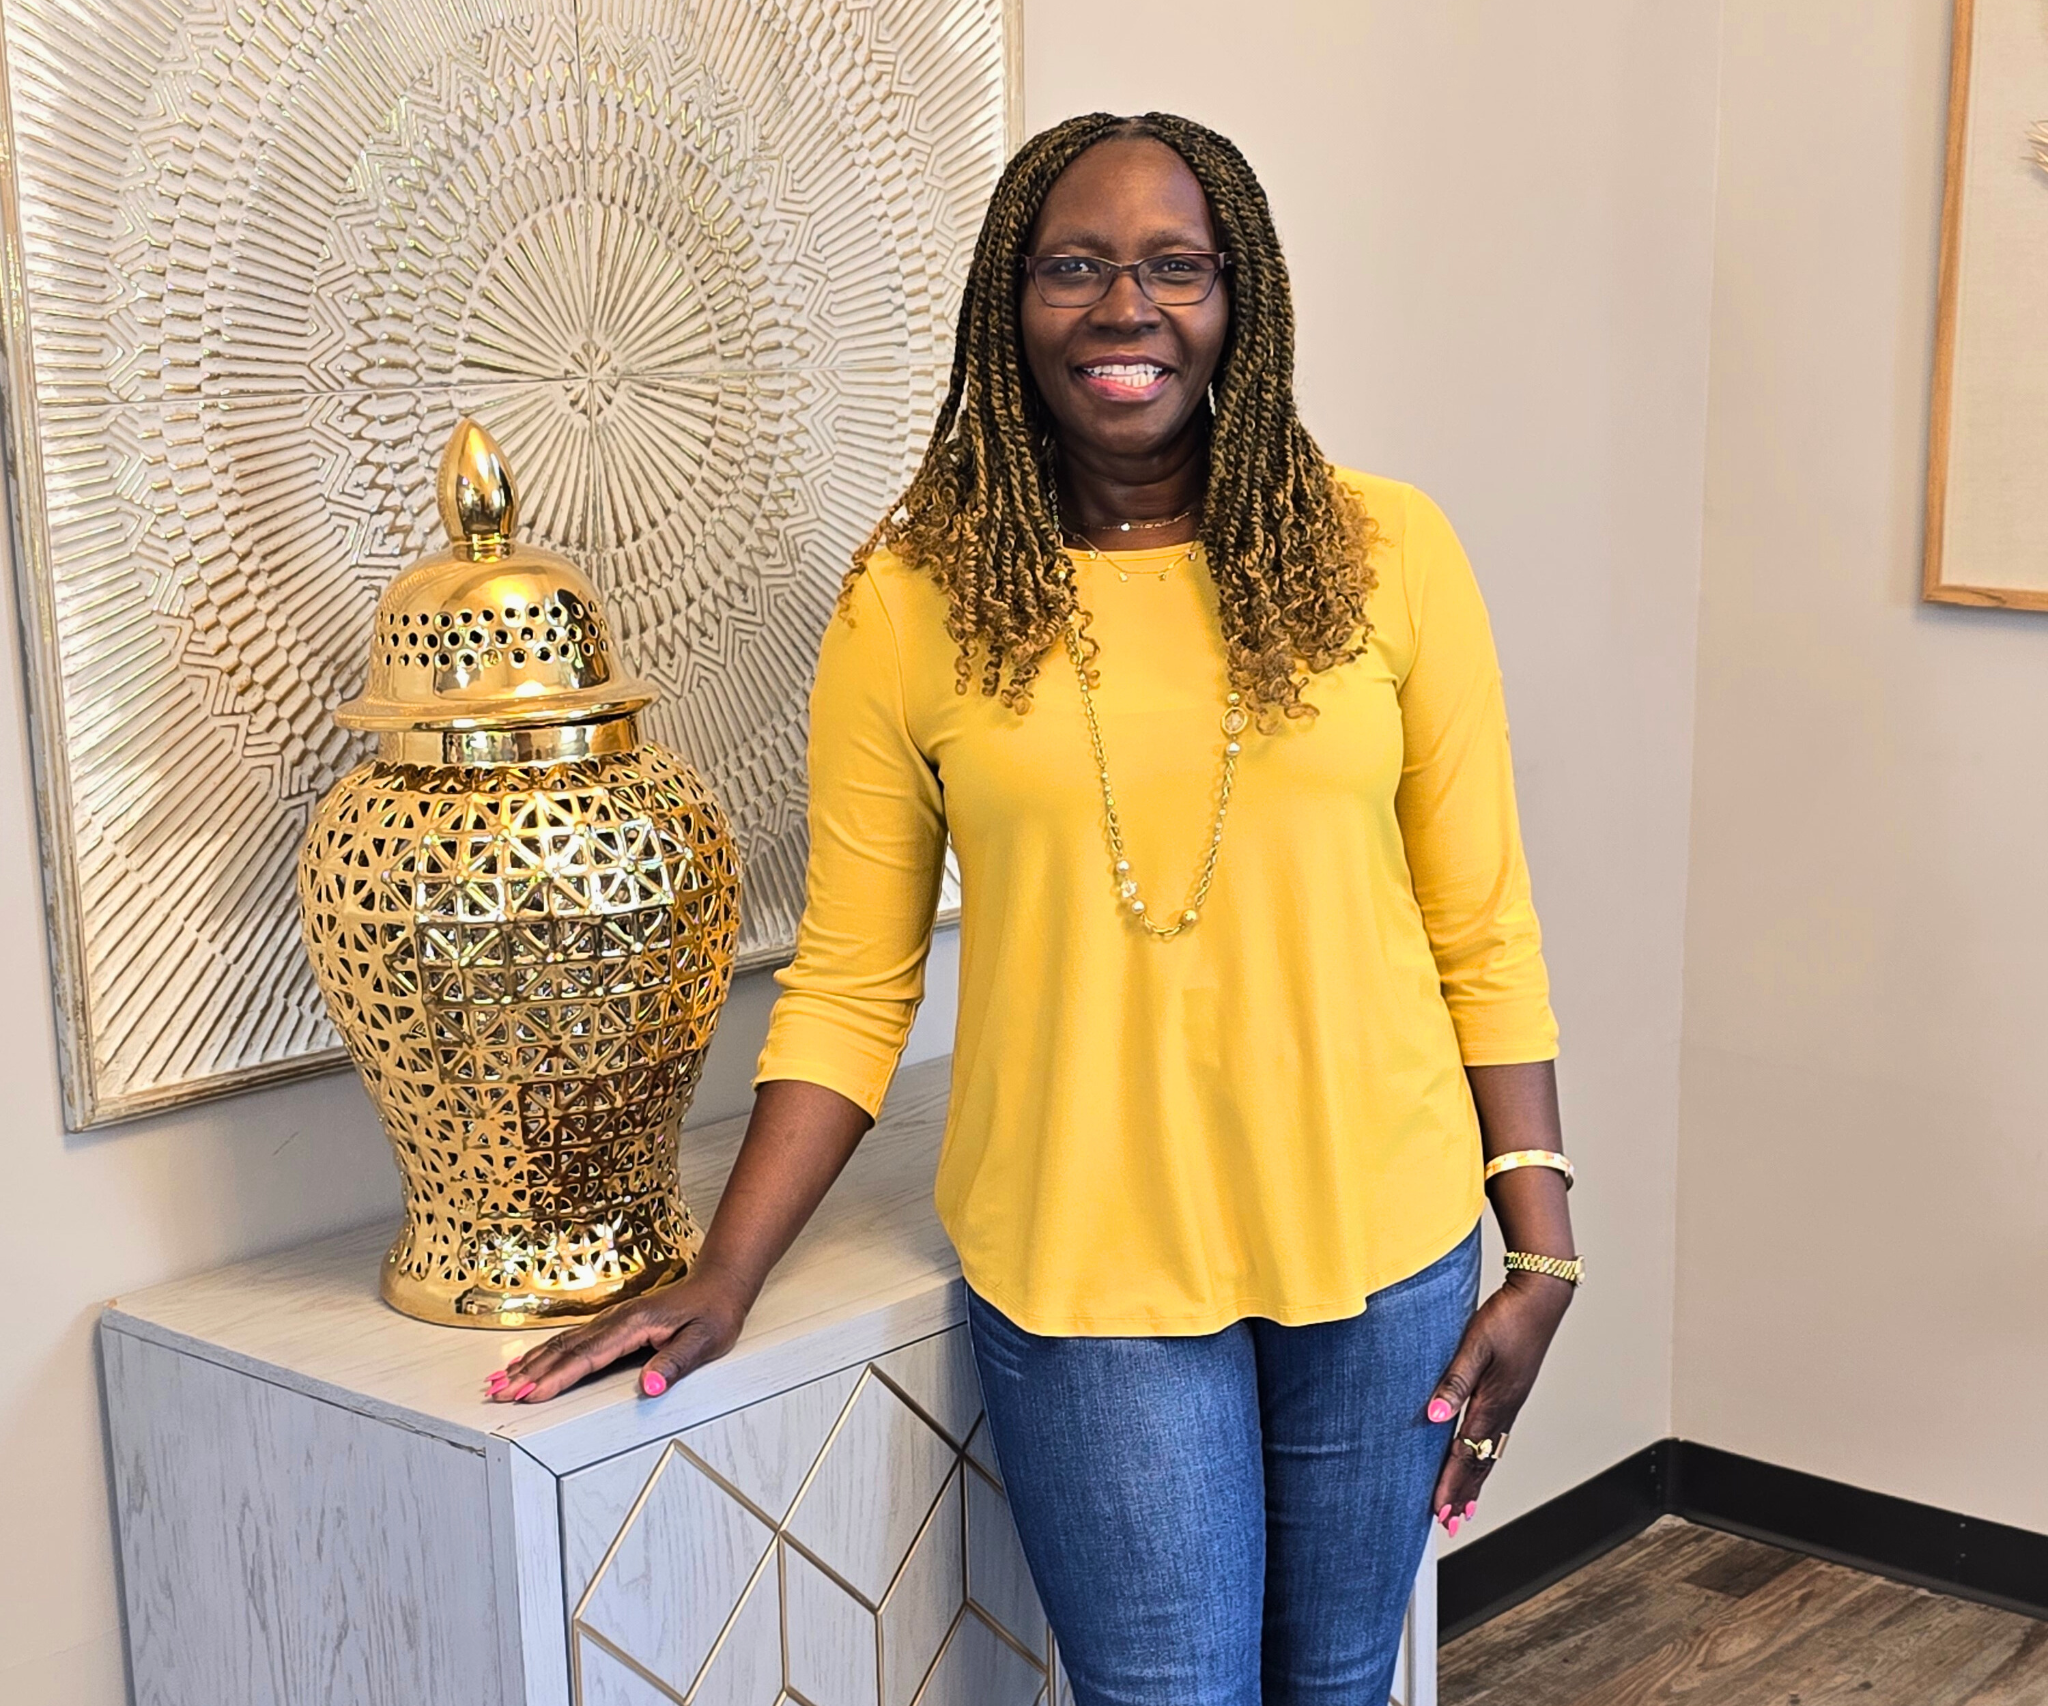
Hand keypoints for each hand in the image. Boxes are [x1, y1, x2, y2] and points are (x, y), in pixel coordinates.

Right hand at [484, 1258, 755, 1404]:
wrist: (719, 1286)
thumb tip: (651, 1387)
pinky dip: (544, 1354)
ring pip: (562, 1344)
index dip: (556, 1378)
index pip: (587, 1357)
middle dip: (529, 1373)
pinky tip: (527, 1363)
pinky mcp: (611, 1325)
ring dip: (529, 1364)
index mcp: (633, 1325)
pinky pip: (570, 1341)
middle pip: (565, 1350)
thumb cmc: (713, 1315)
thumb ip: (675, 1364)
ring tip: (498, 1383)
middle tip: (497, 1394)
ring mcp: (611, 1321)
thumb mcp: (704, 1342)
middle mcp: (615, 1320)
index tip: (529, 1394)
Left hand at [1426, 1271, 1572, 1535]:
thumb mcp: (1474, 1345)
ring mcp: (1512, 1401)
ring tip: (1465, 1504)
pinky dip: (1486, 1457)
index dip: (1451, 1484)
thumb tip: (1433, 1419)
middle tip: (1450, 1523)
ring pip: (1491, 1451)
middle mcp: (1505, 1408)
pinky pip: (1497, 1435)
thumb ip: (1453, 1381)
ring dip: (1476, 1480)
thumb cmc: (1508, 1316)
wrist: (1542, 1296)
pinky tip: (1481, 1459)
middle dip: (1465, 1493)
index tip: (1439, 1511)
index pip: (1466, 1453)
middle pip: (1481, 1461)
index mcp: (1494, 1401)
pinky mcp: (1514, 1391)